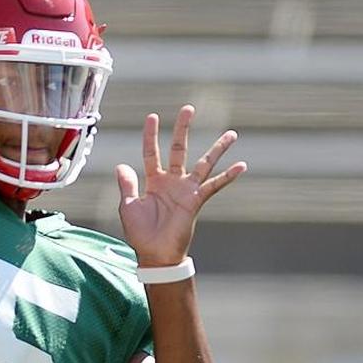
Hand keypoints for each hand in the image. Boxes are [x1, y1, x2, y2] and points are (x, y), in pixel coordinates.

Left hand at [115, 105, 246, 266]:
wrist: (155, 254)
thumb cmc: (141, 233)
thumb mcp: (128, 206)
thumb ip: (127, 185)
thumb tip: (121, 165)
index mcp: (153, 181)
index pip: (151, 152)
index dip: (150, 135)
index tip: (152, 116)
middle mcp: (172, 181)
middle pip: (178, 149)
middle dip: (183, 129)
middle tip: (188, 109)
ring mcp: (186, 189)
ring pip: (204, 163)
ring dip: (217, 149)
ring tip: (231, 134)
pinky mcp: (196, 200)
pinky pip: (214, 185)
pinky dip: (228, 176)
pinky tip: (241, 165)